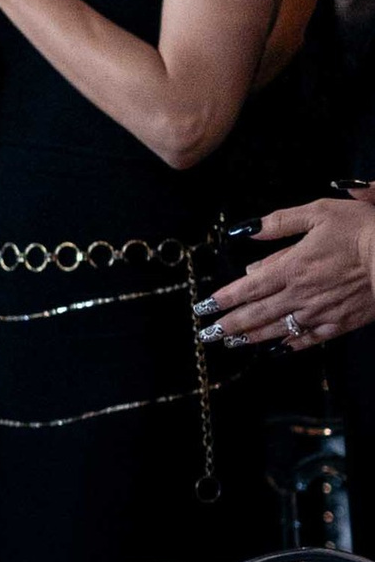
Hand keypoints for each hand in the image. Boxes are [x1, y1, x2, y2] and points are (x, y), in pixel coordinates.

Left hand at [201, 196, 374, 349]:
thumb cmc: (361, 231)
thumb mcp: (318, 213)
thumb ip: (279, 223)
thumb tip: (246, 231)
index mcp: (291, 268)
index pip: (247, 288)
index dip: (223, 299)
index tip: (202, 308)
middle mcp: (300, 295)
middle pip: (256, 314)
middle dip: (228, 325)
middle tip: (206, 334)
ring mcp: (320, 313)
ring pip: (278, 329)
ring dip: (252, 337)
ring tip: (232, 343)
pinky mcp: (340, 324)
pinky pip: (309, 339)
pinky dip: (290, 345)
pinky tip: (278, 348)